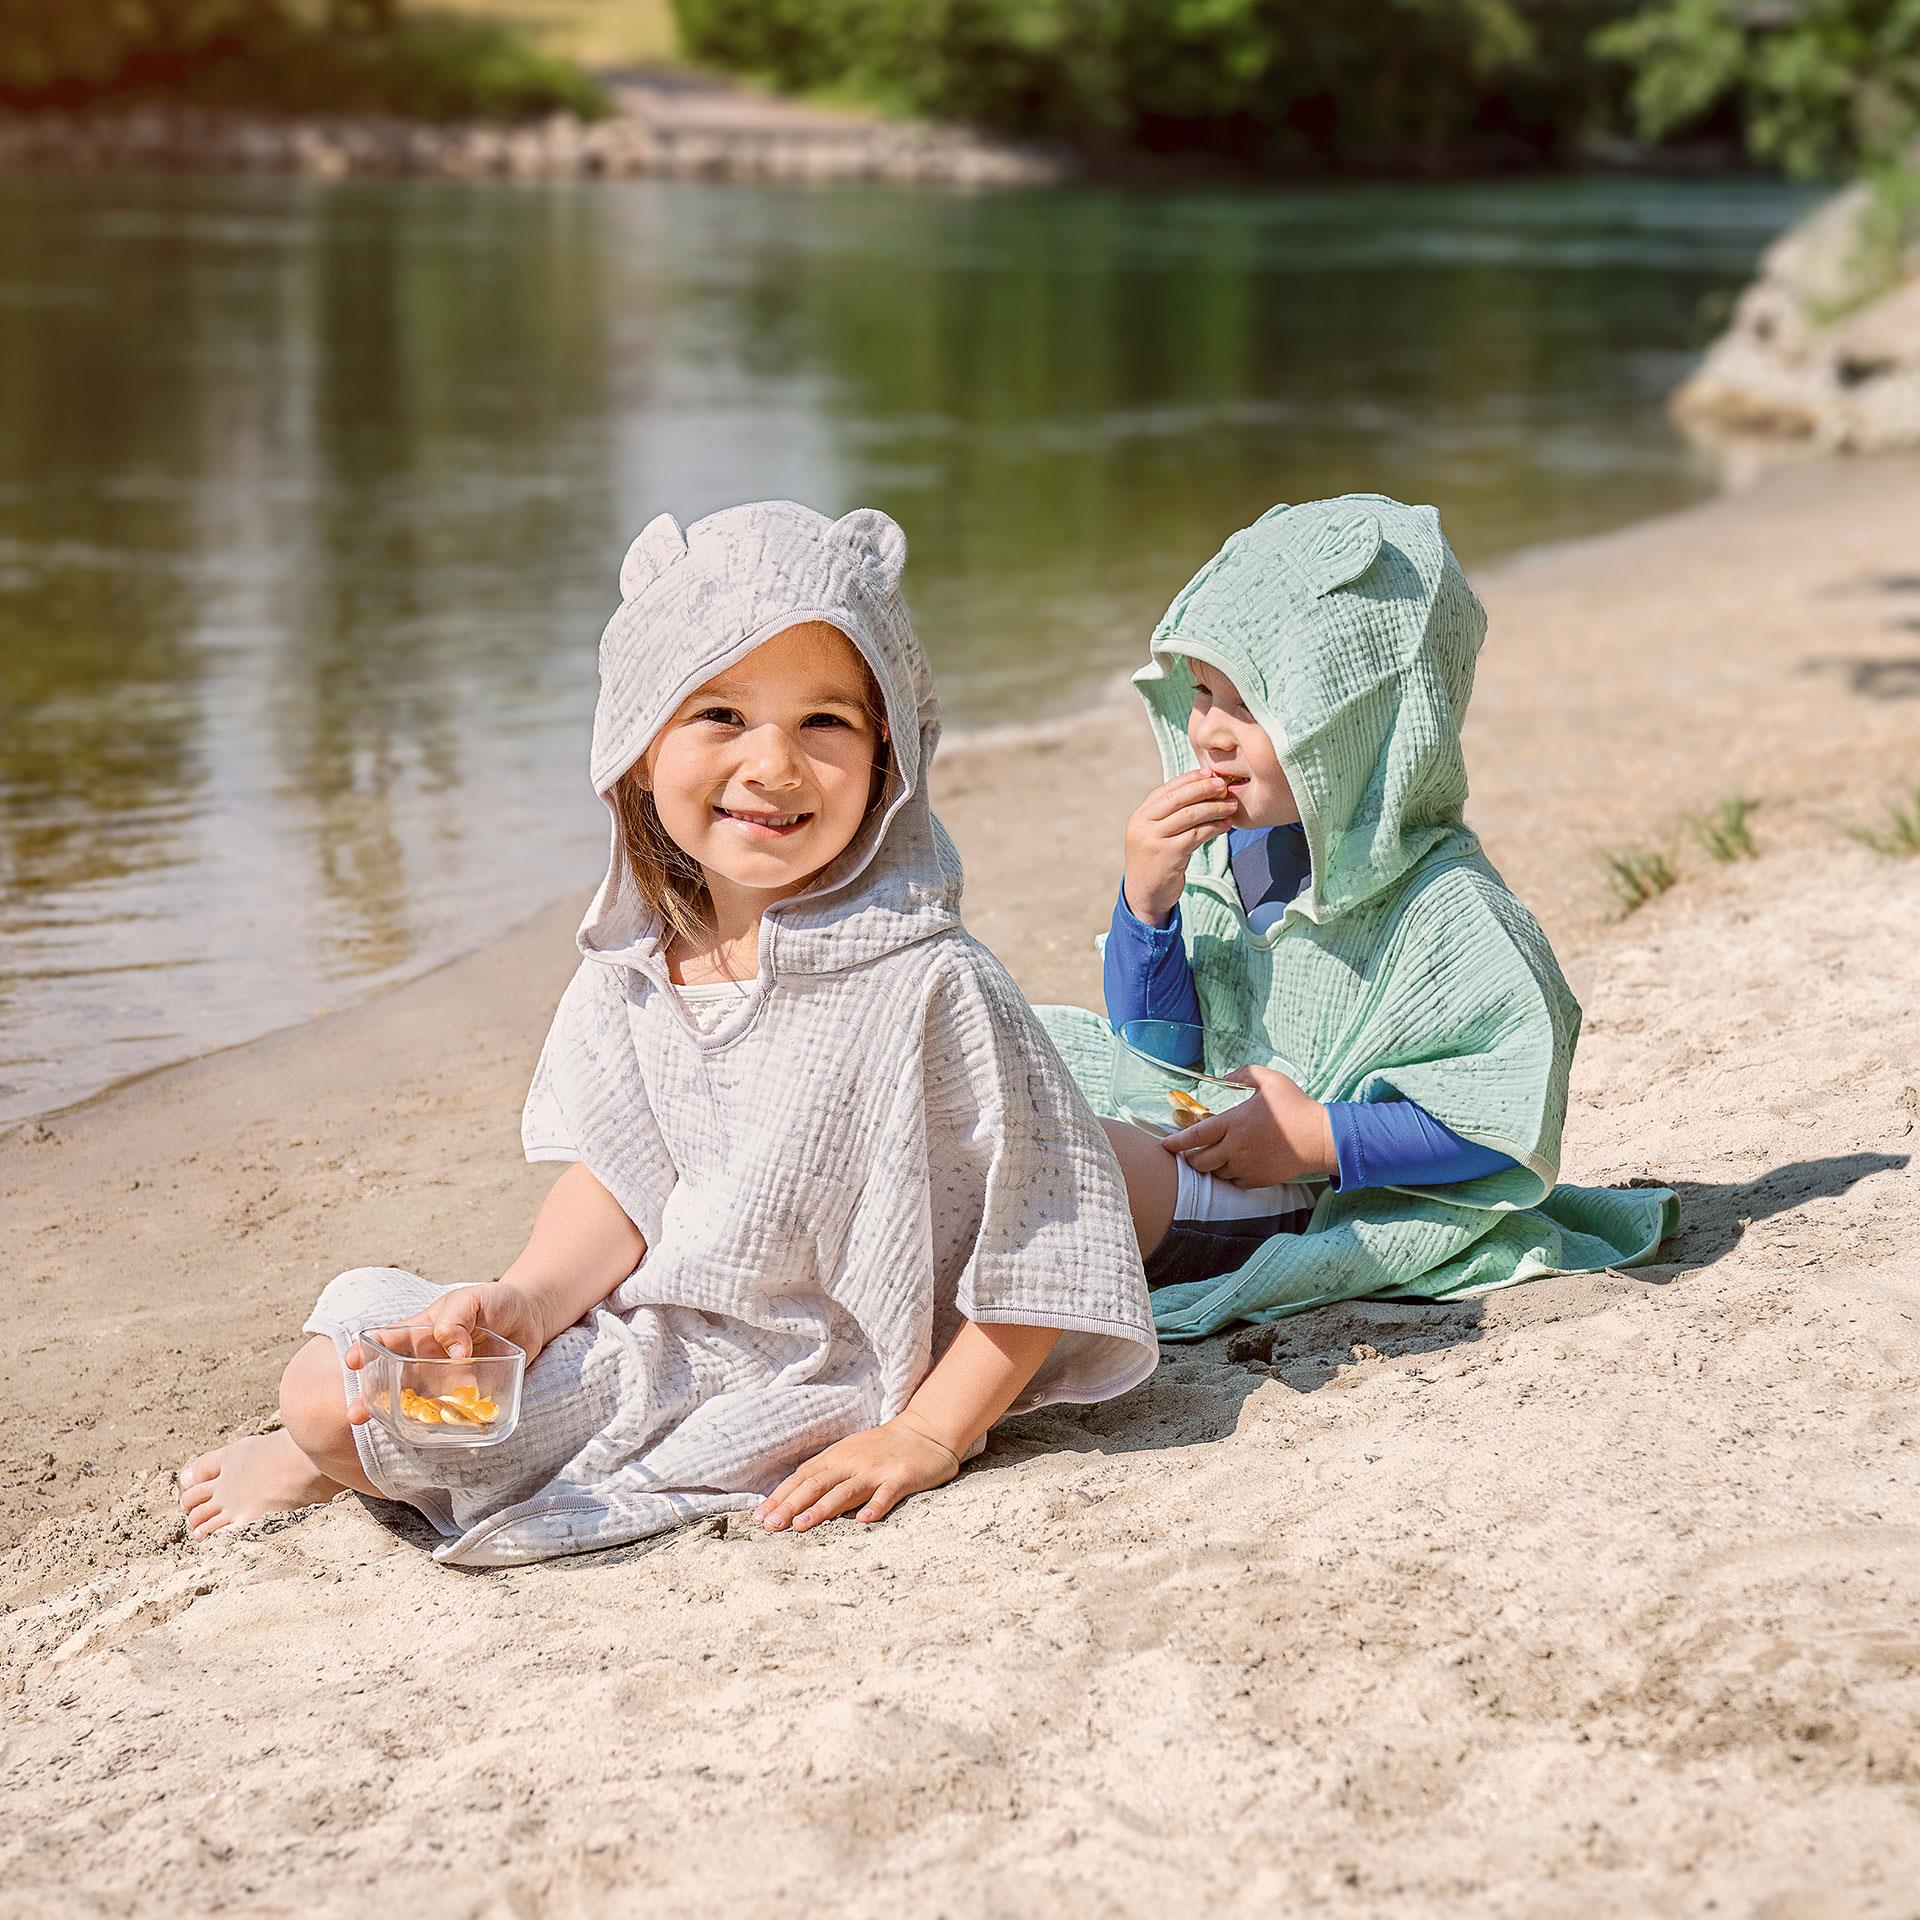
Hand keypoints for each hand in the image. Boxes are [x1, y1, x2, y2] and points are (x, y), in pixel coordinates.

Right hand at [343, 1282, 544, 1424]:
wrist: (531, 1318)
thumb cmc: (496, 1303)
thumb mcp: (474, 1299)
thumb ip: (457, 1319)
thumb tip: (454, 1351)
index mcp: (423, 1331)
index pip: (388, 1339)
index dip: (366, 1349)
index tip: (353, 1361)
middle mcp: (427, 1359)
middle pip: (391, 1379)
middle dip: (370, 1395)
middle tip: (357, 1412)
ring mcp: (446, 1380)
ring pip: (416, 1402)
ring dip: (399, 1416)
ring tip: (385, 1428)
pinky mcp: (468, 1396)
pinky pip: (451, 1413)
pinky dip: (442, 1425)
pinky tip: (433, 1435)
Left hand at [756, 1412, 960, 1531]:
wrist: (927, 1432)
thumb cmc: (883, 1448)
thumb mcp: (850, 1454)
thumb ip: (826, 1473)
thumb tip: (792, 1498)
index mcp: (837, 1457)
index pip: (802, 1477)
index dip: (781, 1496)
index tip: (760, 1517)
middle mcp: (852, 1462)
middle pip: (817, 1484)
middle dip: (791, 1505)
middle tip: (771, 1526)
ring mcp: (876, 1470)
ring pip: (845, 1491)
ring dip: (822, 1508)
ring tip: (801, 1525)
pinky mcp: (901, 1478)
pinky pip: (886, 1494)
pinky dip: (875, 1507)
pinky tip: (863, 1521)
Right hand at [1123, 770, 1237, 925]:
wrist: (1144, 894)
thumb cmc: (1155, 861)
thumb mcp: (1154, 834)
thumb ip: (1168, 815)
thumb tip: (1200, 790)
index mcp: (1140, 816)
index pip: (1166, 789)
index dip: (1189, 779)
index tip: (1209, 773)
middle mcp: (1143, 825)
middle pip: (1178, 798)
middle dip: (1204, 789)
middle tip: (1224, 786)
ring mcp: (1155, 839)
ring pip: (1190, 815)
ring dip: (1215, 808)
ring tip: (1232, 806)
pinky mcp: (1169, 854)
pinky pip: (1197, 834)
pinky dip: (1215, 828)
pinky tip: (1226, 825)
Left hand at [1164, 1064, 1336, 1187]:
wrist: (1320, 1139)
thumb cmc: (1295, 1107)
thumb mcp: (1271, 1080)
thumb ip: (1246, 1074)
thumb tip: (1227, 1076)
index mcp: (1233, 1123)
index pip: (1195, 1137)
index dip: (1176, 1142)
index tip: (1165, 1145)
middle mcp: (1235, 1148)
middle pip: (1199, 1161)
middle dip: (1190, 1157)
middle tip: (1190, 1151)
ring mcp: (1245, 1167)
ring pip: (1214, 1174)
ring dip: (1209, 1167)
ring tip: (1213, 1156)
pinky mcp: (1257, 1180)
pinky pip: (1232, 1183)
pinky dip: (1227, 1176)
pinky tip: (1232, 1165)